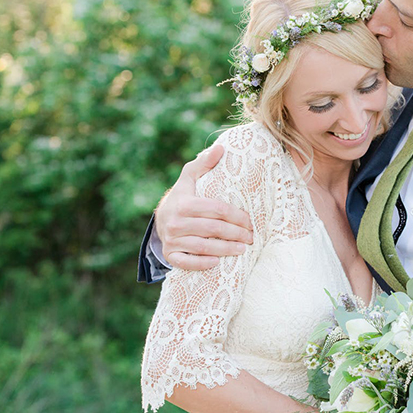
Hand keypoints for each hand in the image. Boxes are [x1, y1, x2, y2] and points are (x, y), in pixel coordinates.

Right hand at [155, 145, 253, 269]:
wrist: (161, 218)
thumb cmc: (183, 196)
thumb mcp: (190, 177)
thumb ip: (204, 163)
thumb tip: (221, 148)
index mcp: (184, 203)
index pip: (217, 210)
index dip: (237, 216)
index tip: (250, 221)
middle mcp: (176, 222)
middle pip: (214, 229)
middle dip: (236, 233)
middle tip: (251, 237)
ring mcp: (172, 240)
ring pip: (203, 247)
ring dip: (226, 249)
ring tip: (242, 249)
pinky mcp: (171, 255)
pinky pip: (187, 262)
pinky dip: (202, 263)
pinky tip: (218, 262)